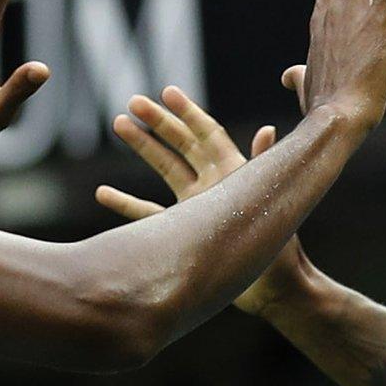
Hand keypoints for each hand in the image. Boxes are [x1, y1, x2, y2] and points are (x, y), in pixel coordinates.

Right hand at [94, 85, 311, 316]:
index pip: (208, 134)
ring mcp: (196, 206)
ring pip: (164, 169)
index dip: (189, 112)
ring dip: (143, 147)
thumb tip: (268, 129)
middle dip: (158, 122)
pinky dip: (125, 203)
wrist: (275, 292)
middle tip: (132, 102)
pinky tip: (102, 193)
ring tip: (119, 124)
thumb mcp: (272, 205)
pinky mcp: (184, 232)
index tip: (167, 92)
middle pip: (182, 144)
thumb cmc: (283, 252)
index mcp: (236, 173)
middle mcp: (214, 184)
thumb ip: (264, 166)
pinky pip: (148, 213)